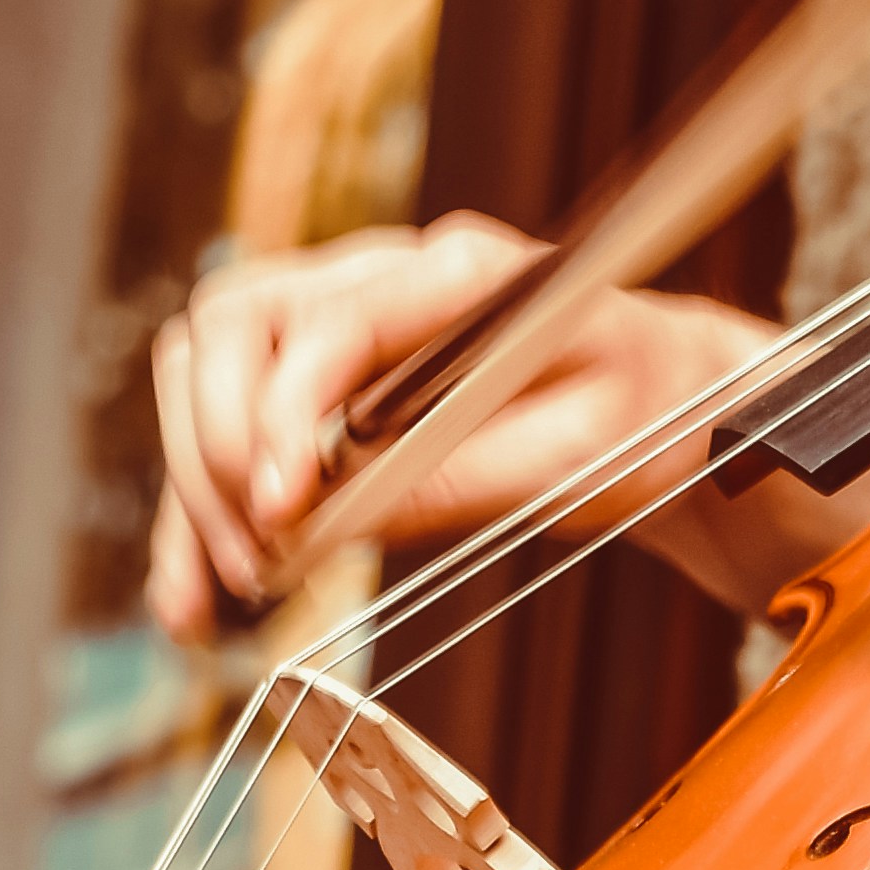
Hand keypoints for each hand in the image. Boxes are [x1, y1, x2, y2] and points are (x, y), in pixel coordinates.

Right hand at [143, 214, 786, 638]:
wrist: (676, 401)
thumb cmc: (649, 417)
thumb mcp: (582, 456)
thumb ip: (459, 476)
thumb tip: (332, 517)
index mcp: (461, 272)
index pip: (322, 320)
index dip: (280, 416)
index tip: (283, 515)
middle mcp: (385, 272)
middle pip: (232, 327)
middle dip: (221, 451)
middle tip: (260, 560)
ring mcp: (345, 312)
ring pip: (205, 366)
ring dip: (195, 481)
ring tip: (225, 590)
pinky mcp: (324, 371)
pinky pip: (228, 420)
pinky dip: (200, 507)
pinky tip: (193, 597)